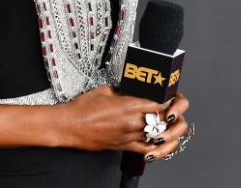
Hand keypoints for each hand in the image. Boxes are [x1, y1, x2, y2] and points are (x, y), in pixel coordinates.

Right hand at [56, 85, 190, 157]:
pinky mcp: (122, 146)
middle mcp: (131, 122)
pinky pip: (145, 149)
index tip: (169, 97)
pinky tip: (158, 142)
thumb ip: (122, 91)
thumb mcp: (105, 90)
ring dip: (164, 131)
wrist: (69, 126)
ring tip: (168, 125)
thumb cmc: (82, 108)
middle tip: (171, 110)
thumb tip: (129, 92)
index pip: (158, 103)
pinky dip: (154, 147)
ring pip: (156, 135)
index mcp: (128, 105)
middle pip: (161, 120)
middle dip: (168, 115)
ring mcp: (128, 136)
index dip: (167, 101)